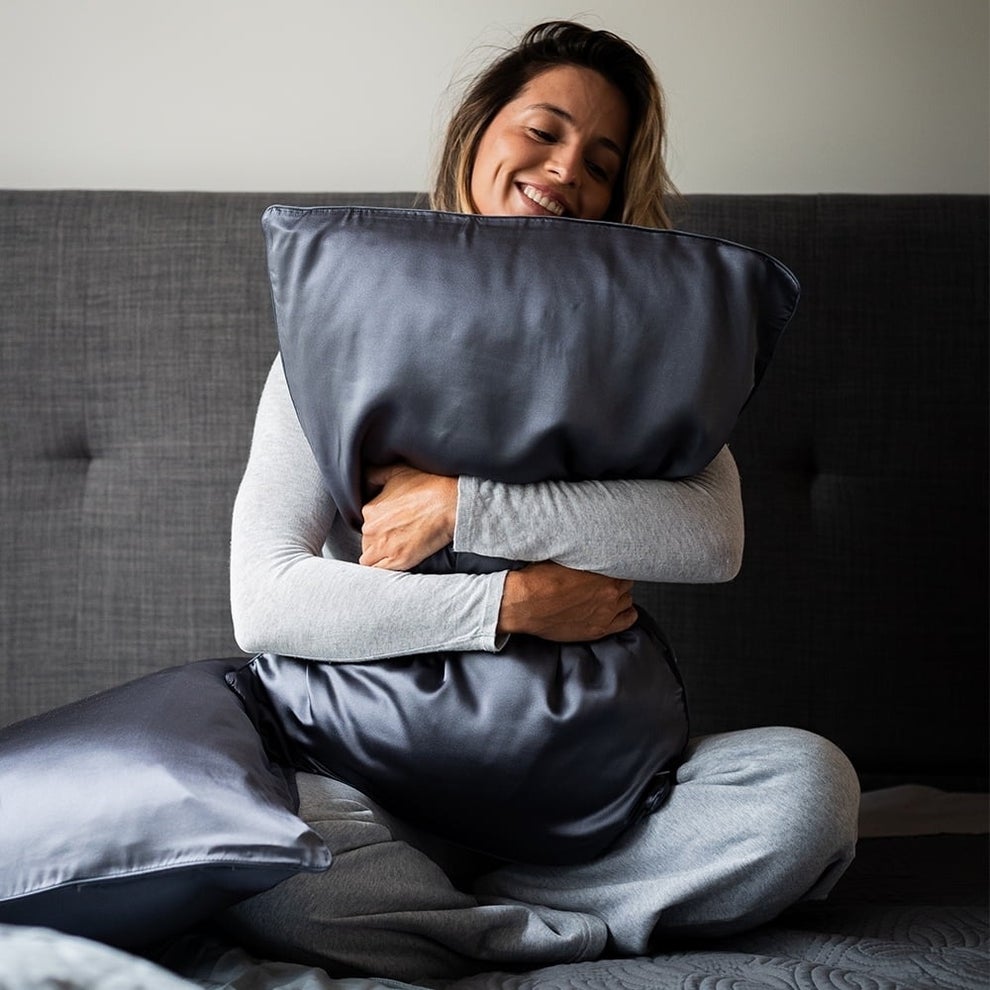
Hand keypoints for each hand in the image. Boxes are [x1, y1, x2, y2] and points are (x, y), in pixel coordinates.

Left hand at [359, 463, 457, 569]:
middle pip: (367, 542)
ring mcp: (384, 547)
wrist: (450, 503)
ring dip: (379, 556)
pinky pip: (380, 571)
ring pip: (369, 559)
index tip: (391, 525)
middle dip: (378, 541)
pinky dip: (385, 567)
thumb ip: (374, 475)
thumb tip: (364, 481)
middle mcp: (372, 529)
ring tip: (396, 550)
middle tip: (397, 537)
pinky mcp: (399, 560)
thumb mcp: (397, 472)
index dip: (378, 525)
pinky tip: (396, 560)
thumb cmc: (428, 485)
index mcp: (370, 510)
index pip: (365, 523)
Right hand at [497, 561, 637, 641]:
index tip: (608, 566)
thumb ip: (584, 556)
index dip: (614, 566)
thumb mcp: (564, 558)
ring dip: (620, 596)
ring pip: (627, 601)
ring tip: (609, 594)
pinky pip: (627, 621)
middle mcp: (609, 594)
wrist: (524, 604)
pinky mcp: (598, 630)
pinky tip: (619, 610)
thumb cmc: (539, 580)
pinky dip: (626, 614)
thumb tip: (590, 551)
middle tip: (607, 579)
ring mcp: (605, 614)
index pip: (623, 566)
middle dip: (618, 580)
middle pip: (626, 584)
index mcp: (603, 573)